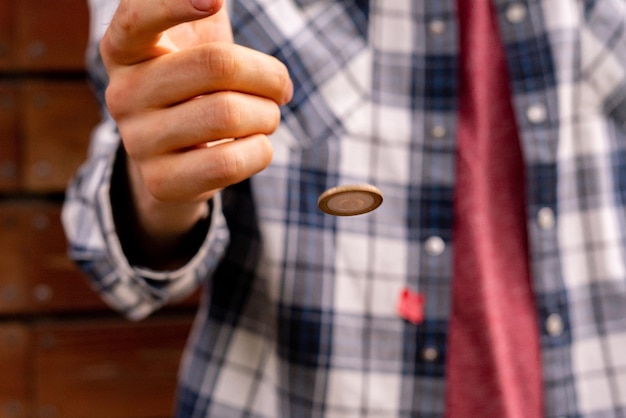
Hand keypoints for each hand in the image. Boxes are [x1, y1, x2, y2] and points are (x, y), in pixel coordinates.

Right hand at [100, 0, 292, 263]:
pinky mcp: (161, 182)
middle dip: (268, 75)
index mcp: (124, 49)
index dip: (177, 3)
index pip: (138, 16)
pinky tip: (255, 146)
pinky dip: (260, 151)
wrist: (179, 155)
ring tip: (265, 117)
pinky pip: (229, 163)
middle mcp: (121, 94)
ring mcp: (137, 142)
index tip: (217, 2)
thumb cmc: (196, 84)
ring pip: (228, 116)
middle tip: (279, 87)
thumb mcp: (195, 37)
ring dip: (268, 116)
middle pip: (216, 65)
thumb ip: (206, 6)